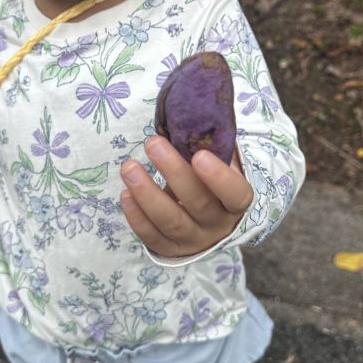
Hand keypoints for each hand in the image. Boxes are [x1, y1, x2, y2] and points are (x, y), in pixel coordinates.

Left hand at [120, 136, 252, 257]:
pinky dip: (136, 217)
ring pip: (171, 222)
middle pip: (198, 203)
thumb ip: (211, 145)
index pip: (235, 194)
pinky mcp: (171, 249)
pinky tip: (126, 194)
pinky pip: (152, 237)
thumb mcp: (220, 164)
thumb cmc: (211, 181)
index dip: (219, 178)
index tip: (199, 155)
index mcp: (236, 202)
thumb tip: (195, 113)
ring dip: (147, 194)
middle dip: (173, 172)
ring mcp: (194, 240)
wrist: (210, 220)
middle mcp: (218, 225)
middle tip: (152, 143)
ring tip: (129, 167)